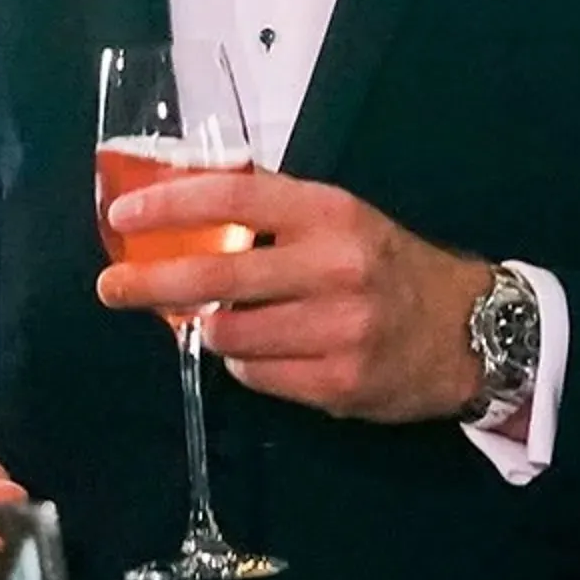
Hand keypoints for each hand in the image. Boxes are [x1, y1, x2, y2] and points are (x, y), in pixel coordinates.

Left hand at [97, 168, 492, 422]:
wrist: (469, 331)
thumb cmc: (387, 264)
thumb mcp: (339, 217)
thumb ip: (272, 208)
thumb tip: (181, 196)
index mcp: (329, 213)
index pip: (234, 198)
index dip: (171, 204)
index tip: (123, 215)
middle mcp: (334, 266)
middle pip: (217, 272)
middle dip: (151, 281)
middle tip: (110, 287)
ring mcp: (337, 329)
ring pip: (228, 333)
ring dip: (211, 328)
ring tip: (224, 320)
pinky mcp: (337, 383)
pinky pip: (255, 375)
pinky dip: (246, 364)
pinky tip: (266, 352)